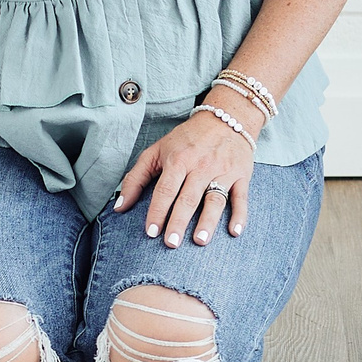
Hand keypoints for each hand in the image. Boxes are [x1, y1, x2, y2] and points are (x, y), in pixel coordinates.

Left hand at [111, 96, 254, 247]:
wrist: (226, 118)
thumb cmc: (187, 139)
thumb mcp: (157, 151)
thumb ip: (136, 178)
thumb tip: (119, 207)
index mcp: (178, 159)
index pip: (165, 189)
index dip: (157, 211)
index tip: (151, 232)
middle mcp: (201, 165)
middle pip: (188, 198)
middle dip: (179, 222)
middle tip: (171, 244)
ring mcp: (223, 170)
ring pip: (215, 199)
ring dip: (208, 221)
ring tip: (199, 241)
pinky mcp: (242, 175)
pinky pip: (241, 198)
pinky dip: (240, 215)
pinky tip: (234, 231)